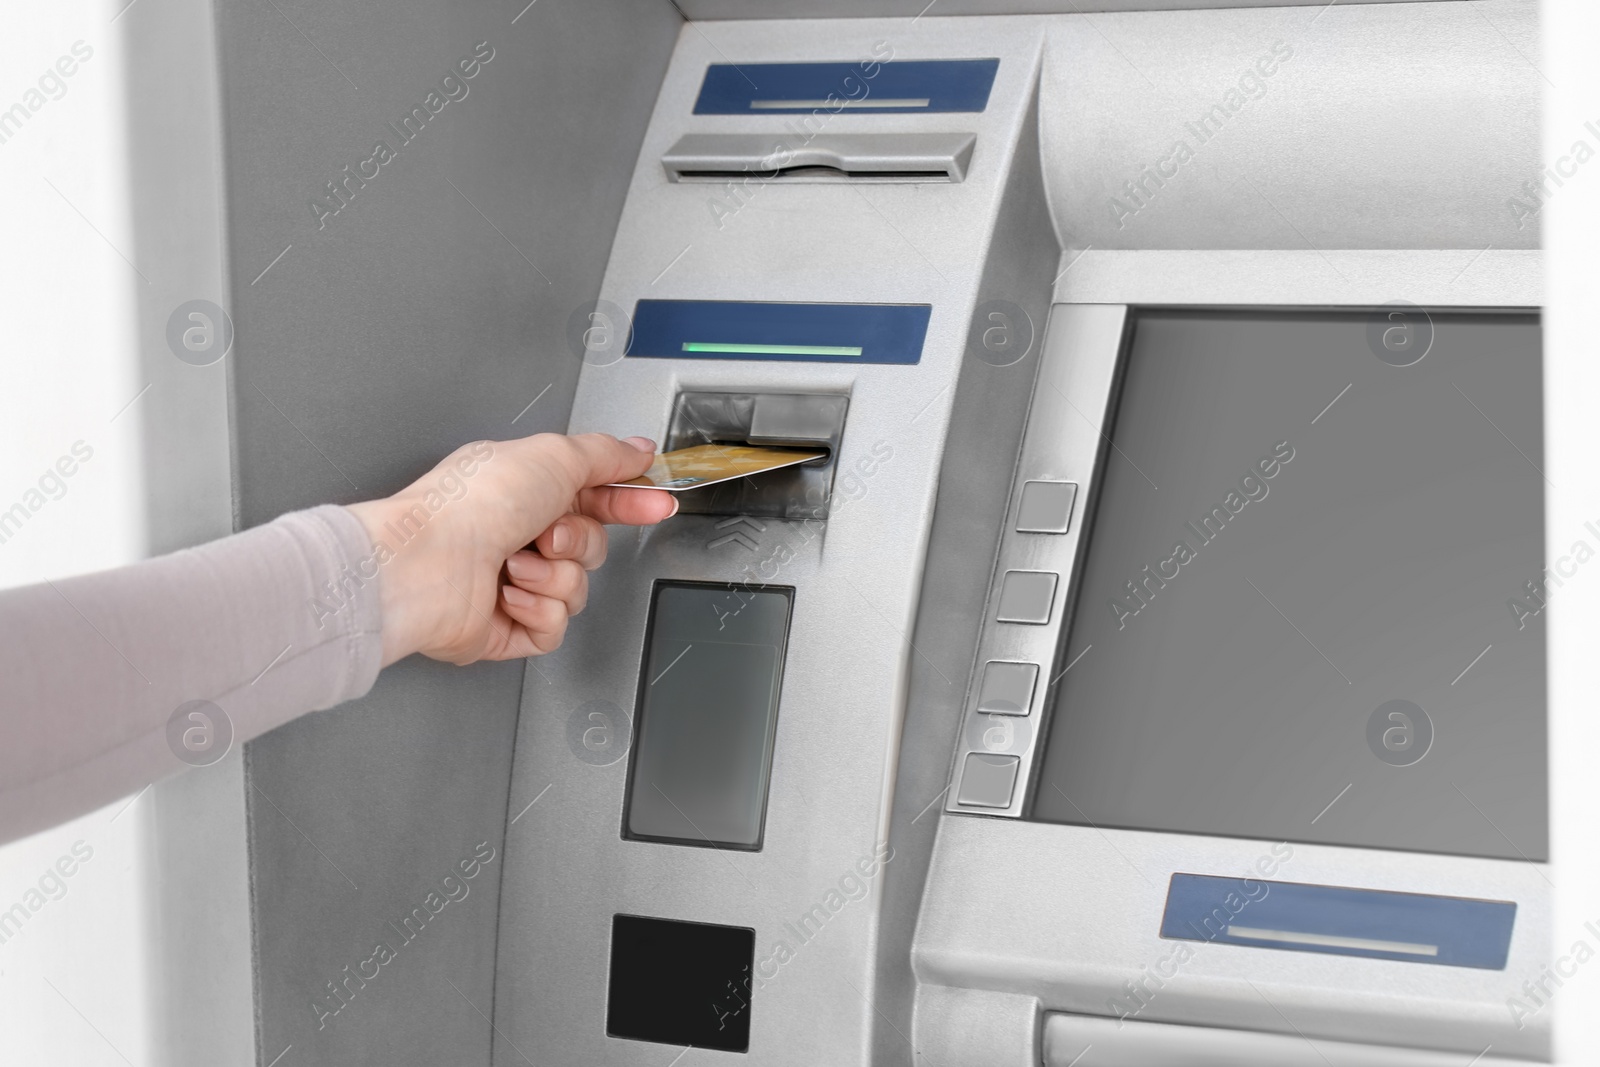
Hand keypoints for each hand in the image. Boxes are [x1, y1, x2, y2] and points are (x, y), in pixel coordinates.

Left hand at [345, 433, 675, 665]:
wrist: (426, 565)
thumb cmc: (469, 506)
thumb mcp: (553, 456)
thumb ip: (605, 454)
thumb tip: (638, 450)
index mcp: (523, 489)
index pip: (594, 495)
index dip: (629, 499)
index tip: (659, 502)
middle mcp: (515, 533)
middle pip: (591, 546)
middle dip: (579, 542)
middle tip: (549, 534)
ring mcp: (510, 582)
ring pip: (576, 589)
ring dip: (554, 576)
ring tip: (514, 565)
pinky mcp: (505, 627)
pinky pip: (555, 627)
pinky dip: (537, 610)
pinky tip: (508, 596)